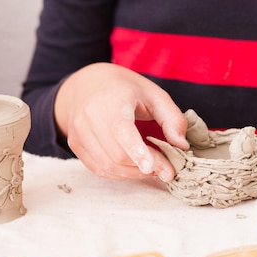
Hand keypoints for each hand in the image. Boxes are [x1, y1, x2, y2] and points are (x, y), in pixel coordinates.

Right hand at [54, 63, 188, 180]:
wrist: (86, 84)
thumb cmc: (124, 89)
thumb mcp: (154, 95)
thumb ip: (172, 119)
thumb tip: (181, 146)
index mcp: (112, 100)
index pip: (121, 130)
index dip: (137, 151)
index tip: (152, 167)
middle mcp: (90, 117)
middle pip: (117, 155)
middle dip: (146, 167)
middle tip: (166, 168)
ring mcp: (79, 132)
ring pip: (108, 166)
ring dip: (134, 173)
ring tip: (151, 166)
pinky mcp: (75, 145)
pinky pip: (99, 169)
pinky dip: (120, 173)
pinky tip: (134, 166)